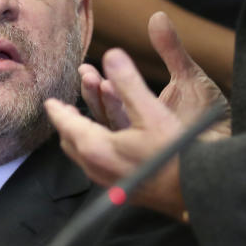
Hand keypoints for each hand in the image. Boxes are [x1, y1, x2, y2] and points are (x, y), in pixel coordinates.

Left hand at [48, 46, 187, 217]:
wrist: (196, 191)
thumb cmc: (176, 154)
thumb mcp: (152, 112)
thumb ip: (129, 83)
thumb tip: (111, 54)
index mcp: (96, 148)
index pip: (67, 124)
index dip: (58, 111)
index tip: (50, 101)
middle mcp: (96, 167)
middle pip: (71, 141)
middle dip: (67, 122)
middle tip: (65, 109)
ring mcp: (108, 181)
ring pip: (83, 155)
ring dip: (81, 135)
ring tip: (82, 123)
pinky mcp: (121, 188)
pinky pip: (96, 164)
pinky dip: (94, 148)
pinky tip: (106, 144)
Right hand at [81, 12, 229, 136]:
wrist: (231, 137)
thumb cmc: (210, 111)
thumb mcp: (187, 75)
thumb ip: (170, 49)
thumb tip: (157, 16)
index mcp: (140, 112)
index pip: (110, 99)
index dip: (96, 84)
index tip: (85, 68)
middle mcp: (137, 129)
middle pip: (105, 112)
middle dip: (92, 93)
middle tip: (87, 74)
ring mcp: (144, 141)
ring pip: (112, 124)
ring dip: (101, 102)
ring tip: (98, 81)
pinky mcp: (152, 150)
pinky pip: (130, 136)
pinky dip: (120, 115)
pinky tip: (116, 95)